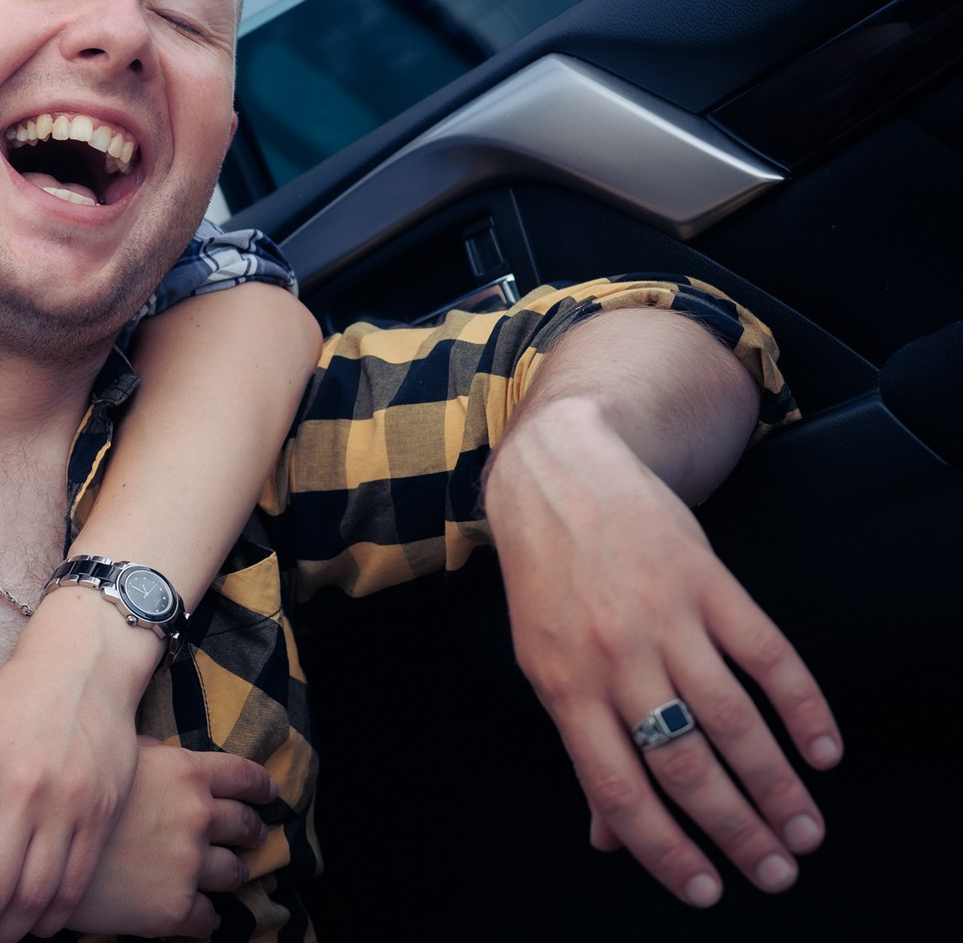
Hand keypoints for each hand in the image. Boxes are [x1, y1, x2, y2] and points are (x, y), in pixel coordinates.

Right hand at [67, 739, 273, 938]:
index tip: (270, 794)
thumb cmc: (70, 796)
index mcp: (186, 773)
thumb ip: (150, 756)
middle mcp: (197, 817)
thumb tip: (162, 753)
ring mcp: (189, 865)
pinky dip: (205, 916)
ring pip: (235, 873)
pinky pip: (209, 918)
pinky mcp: (176, 909)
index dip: (261, 787)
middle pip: (246, 826)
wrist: (37, 854)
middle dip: (251, 832)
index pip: (244, 777)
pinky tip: (195, 913)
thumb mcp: (113, 758)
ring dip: (229, 873)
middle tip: (251, 836)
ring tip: (220, 875)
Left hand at [486, 398, 842, 906]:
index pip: (618, 788)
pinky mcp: (709, 582)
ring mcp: (665, 618)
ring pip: (732, 720)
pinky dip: (803, 708)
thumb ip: (581, 745)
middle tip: (776, 872)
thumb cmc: (547, 581)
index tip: (705, 890)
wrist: (557, 476)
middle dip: (736, 829)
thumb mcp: (543, 661)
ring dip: (776, 783)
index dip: (663, 848)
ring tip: (804, 829)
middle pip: (685, 764)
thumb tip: (608, 837)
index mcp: (564, 686)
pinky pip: (767, 656)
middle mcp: (615, 658)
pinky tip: (823, 751)